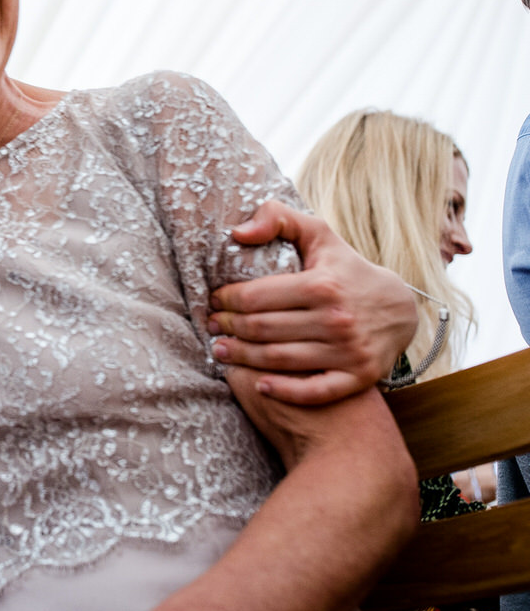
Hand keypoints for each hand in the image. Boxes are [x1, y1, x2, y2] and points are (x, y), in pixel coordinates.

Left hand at [208, 200, 415, 404]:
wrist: (399, 308)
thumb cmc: (345, 268)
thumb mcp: (318, 233)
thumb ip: (277, 218)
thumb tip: (236, 233)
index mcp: (321, 285)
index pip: (254, 297)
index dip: (225, 301)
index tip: (213, 301)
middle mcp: (336, 319)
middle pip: (261, 329)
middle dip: (228, 328)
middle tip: (211, 326)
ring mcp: (348, 352)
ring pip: (278, 360)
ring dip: (242, 358)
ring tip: (220, 351)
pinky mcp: (360, 377)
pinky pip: (314, 391)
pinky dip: (283, 391)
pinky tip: (260, 385)